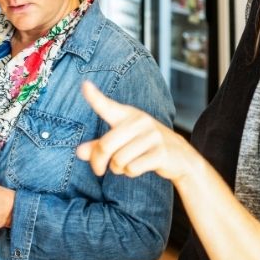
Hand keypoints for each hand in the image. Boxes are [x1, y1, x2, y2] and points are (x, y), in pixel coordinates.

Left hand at [76, 81, 194, 181]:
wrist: (181, 157)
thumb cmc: (145, 146)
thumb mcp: (122, 142)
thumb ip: (98, 147)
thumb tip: (79, 152)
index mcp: (127, 115)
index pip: (107, 106)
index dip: (94, 97)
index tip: (84, 85)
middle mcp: (140, 121)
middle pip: (105, 146)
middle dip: (98, 162)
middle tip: (98, 170)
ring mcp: (152, 135)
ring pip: (118, 160)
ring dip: (117, 169)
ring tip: (125, 165)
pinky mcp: (160, 152)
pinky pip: (132, 168)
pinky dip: (130, 173)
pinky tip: (138, 168)